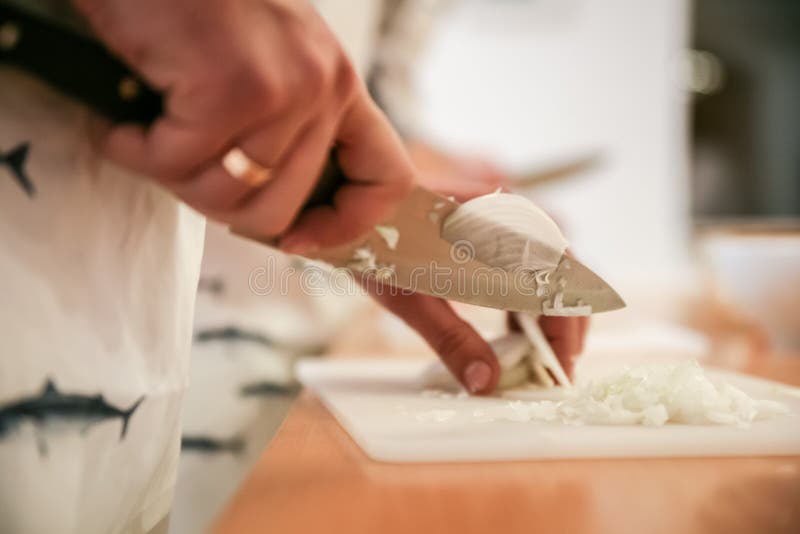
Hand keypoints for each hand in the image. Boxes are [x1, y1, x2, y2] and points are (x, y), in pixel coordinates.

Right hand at [75, 0, 412, 249]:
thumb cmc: (198, 6)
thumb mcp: (268, 63)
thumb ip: (285, 126)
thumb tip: (276, 210)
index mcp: (339, 85)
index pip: (386, 177)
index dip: (348, 224)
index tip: (300, 239)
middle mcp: (322, 88)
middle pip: (280, 209)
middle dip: (217, 204)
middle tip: (181, 167)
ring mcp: (281, 90)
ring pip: (227, 197)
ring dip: (172, 177)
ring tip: (150, 137)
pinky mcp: (231, 90)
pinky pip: (177, 166)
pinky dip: (137, 152)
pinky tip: (127, 126)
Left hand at [371, 144, 587, 393]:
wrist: (351, 202)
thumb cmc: (377, 242)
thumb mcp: (410, 296)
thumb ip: (451, 339)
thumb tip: (486, 382)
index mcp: (497, 227)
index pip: (556, 279)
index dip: (565, 328)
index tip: (560, 369)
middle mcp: (509, 215)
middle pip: (563, 271)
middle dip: (566, 324)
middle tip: (556, 370)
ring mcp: (502, 218)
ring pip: (548, 267)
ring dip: (550, 313)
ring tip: (540, 356)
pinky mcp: (490, 227)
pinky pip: (525, 263)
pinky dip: (528, 299)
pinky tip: (516, 331)